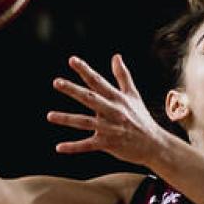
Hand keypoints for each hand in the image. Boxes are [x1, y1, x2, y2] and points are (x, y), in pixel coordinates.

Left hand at [48, 55, 170, 165]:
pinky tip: (59, 147)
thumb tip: (116, 56)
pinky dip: (74, 147)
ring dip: (67, 119)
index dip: (85, 70)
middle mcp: (113, 111)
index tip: (72, 60)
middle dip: (73, 90)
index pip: (98, 82)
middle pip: (90, 98)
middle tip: (57, 82)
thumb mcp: (133, 95)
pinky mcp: (108, 143)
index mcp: (118, 98)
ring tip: (50, 116)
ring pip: (85, 122)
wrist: (154, 144)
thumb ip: (123, 76)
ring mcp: (110, 128)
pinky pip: (88, 145)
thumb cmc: (141, 118)